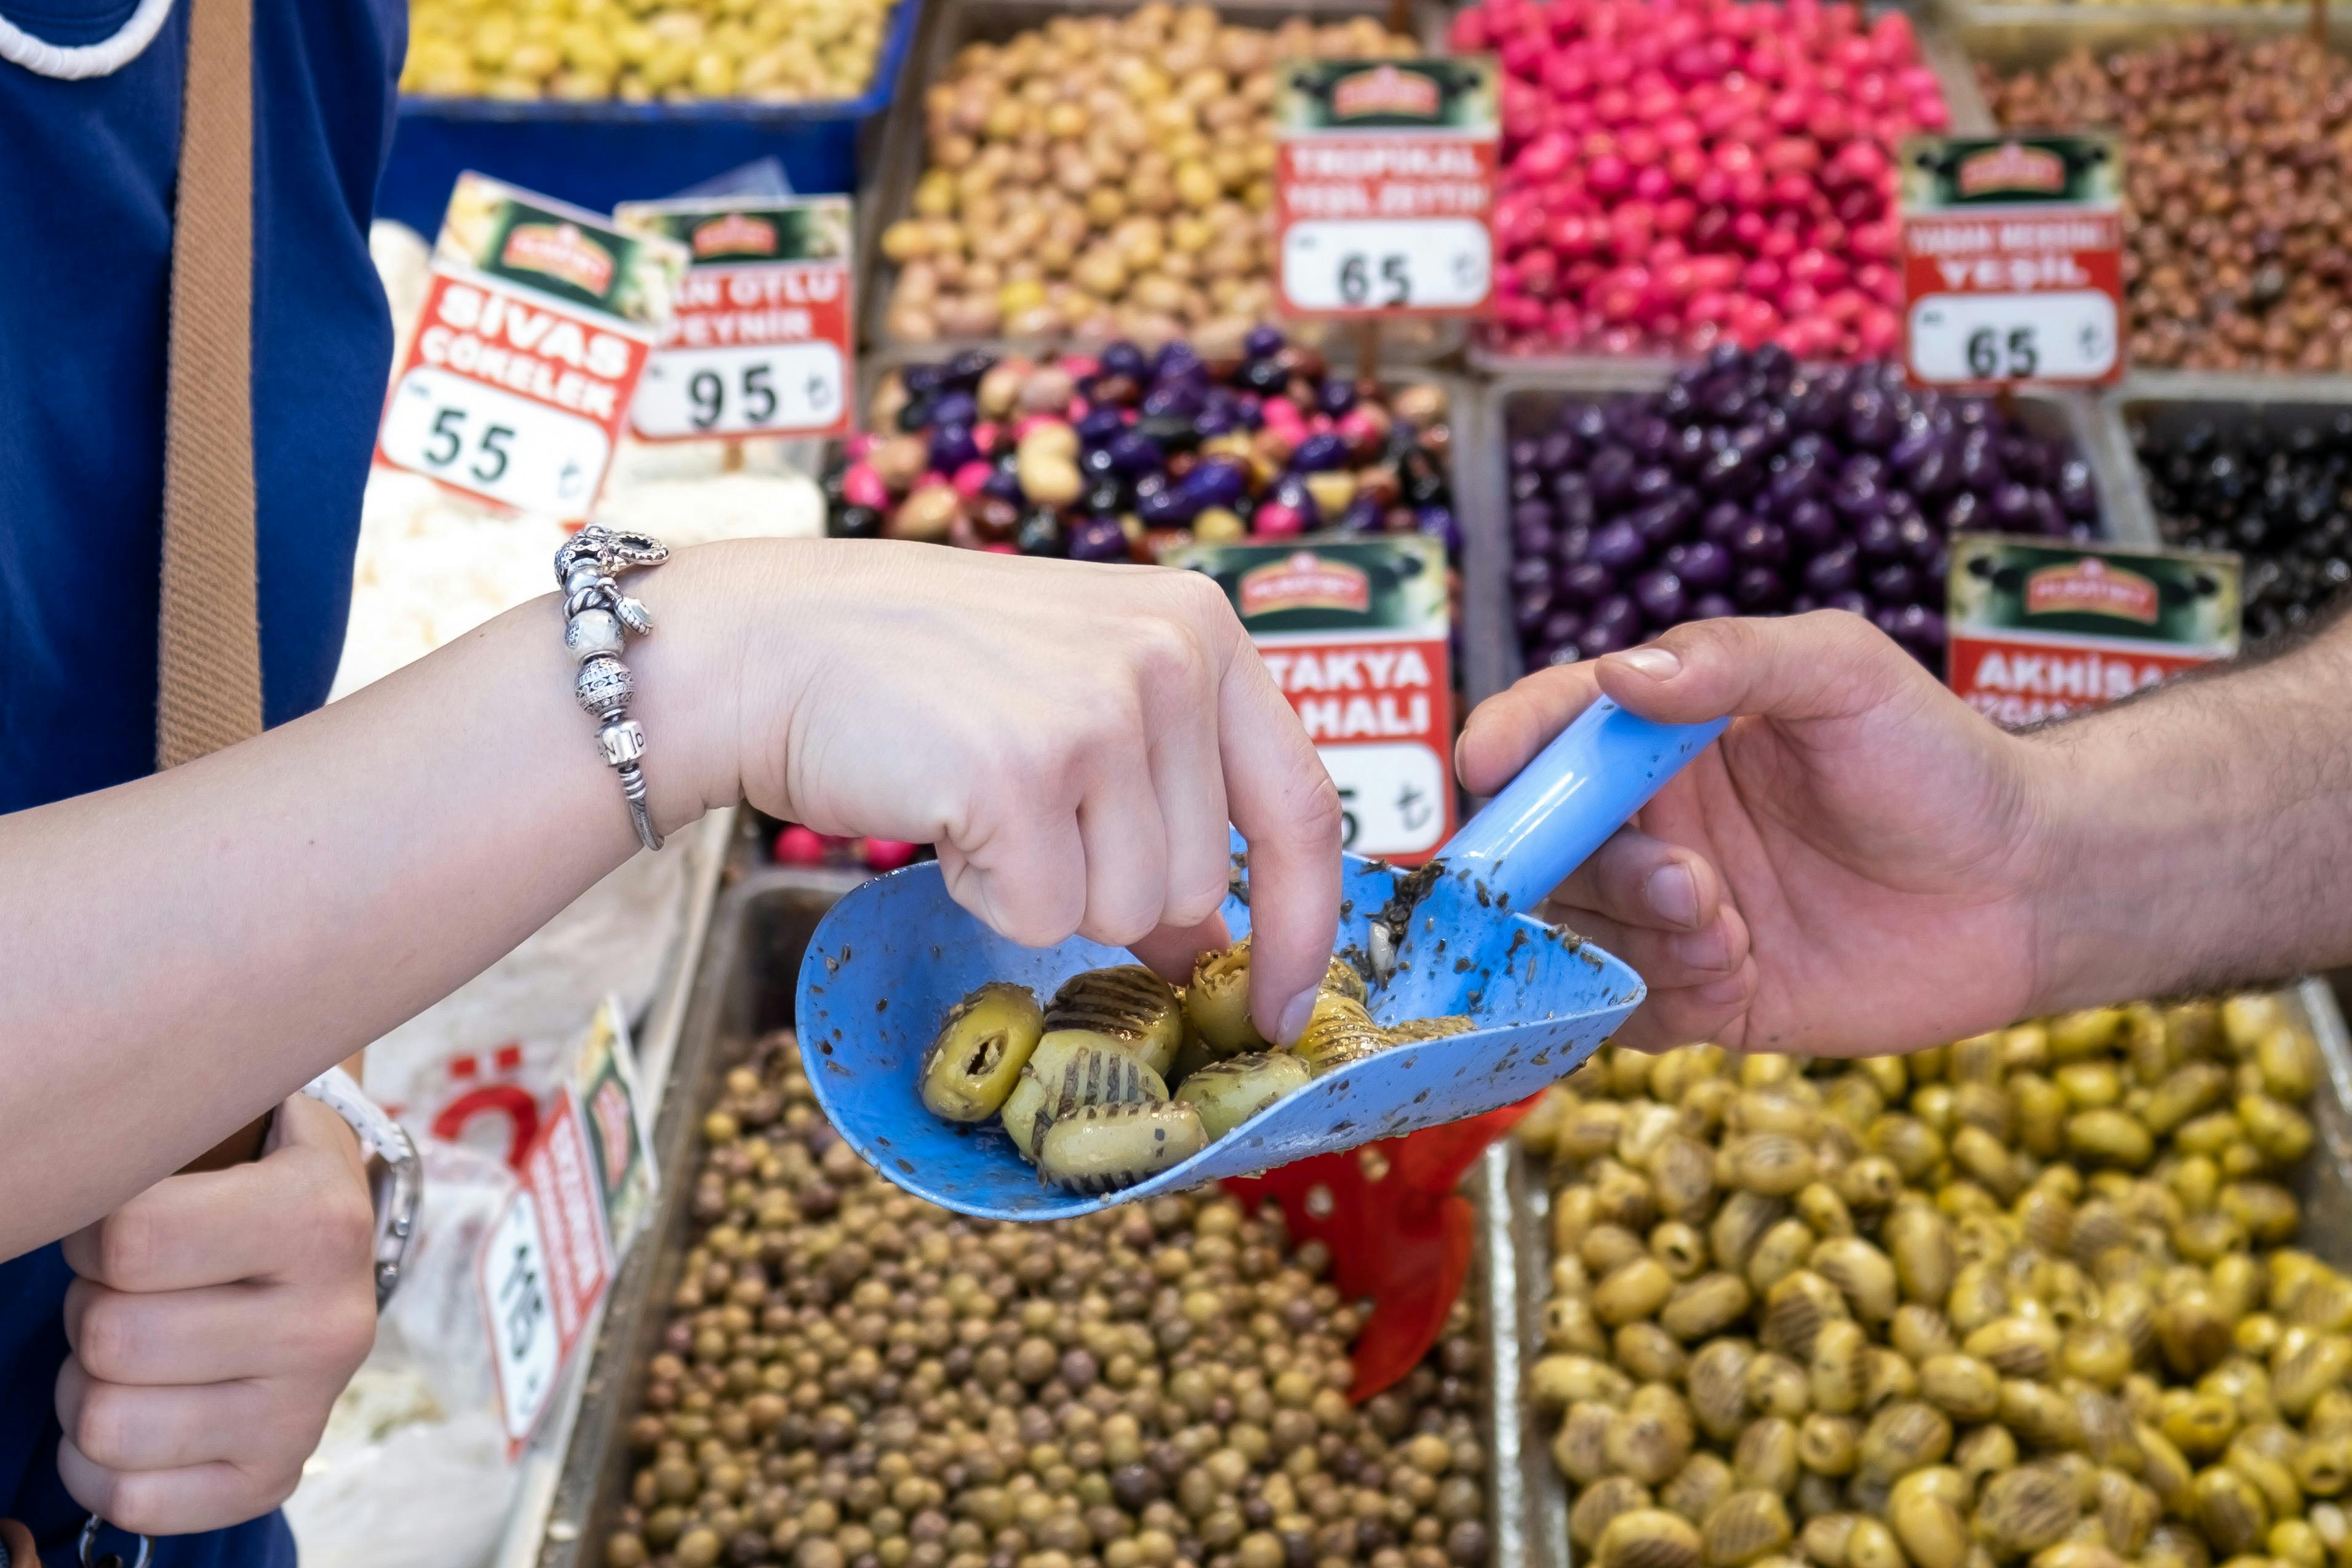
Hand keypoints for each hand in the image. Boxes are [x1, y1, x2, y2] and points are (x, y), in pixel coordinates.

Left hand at [55, 1095, 376, 1533]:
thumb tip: (80, 1127)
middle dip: (92, 1305)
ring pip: (109, 1422)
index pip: (131, 1238)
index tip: (124, 1218)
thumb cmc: (242, 1172)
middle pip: (112, 1336)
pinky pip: (132, 1499)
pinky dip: (103, 1461)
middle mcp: (333, 1323)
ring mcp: (310, 1410)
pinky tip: (142, 1406)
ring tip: (136, 1343)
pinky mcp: (277, 1474)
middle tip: (133, 1285)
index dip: (93, 1228)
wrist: (323, 1238)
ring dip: (92, 1383)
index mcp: (323, 1218)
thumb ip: (167, 1118)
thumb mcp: (236, 1116)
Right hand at [681, 540, 1345, 1042]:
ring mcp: (1099, 710)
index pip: (1303, 805)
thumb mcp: (1079, 704)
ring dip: (1043, 887)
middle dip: (1107, 886)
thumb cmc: (925, 677)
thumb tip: (1217, 950)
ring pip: (1124, 911)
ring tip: (980, 797)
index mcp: (1203, 628)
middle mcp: (1169, 656)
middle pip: (1199, 883)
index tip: (1288, 1006)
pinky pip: (1040, 916)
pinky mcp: (1021, 773)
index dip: (1305, 924)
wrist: (770, 642)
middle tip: (1023, 806)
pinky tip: (944, 813)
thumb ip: (1166, 805)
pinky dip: (984, 893)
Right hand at [1457, 612, 2051, 1053]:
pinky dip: (1661, 998)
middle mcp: (1653, 823)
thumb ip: (1734, 658)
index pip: (1552, 730)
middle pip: (1544, 847)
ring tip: (1730, 929)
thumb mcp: (1844, 674)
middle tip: (1690, 881)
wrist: (2032, 889)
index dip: (1507, 744)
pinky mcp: (1704, 994)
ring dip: (1638, 937)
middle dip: (1593, 869)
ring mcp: (1674, 912)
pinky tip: (1738, 973)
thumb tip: (1621, 673)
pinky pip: (1626, 1013)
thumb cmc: (1943, 762)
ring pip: (1576, 935)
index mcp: (1664, 736)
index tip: (1486, 765)